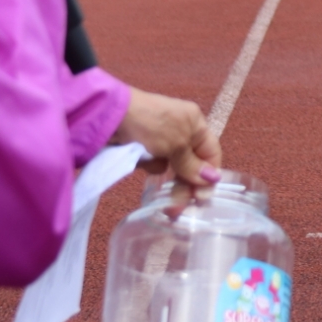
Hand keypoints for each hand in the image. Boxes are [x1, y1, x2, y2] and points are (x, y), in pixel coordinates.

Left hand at [111, 88, 221, 208]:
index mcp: (196, 123)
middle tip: (175, 208)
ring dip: (166, 178)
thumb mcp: (177, 144)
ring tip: (157, 185)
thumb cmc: (150, 124)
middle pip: (191, 164)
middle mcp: (181, 131)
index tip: (201, 198)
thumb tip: (213, 180)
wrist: (108, 113)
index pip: (211, 153)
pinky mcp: (142, 146)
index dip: (209, 175)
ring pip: (172, 168)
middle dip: (185, 185)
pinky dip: (148, 167)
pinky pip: (153, 164)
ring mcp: (161, 139)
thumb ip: (193, 164)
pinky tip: (140, 164)